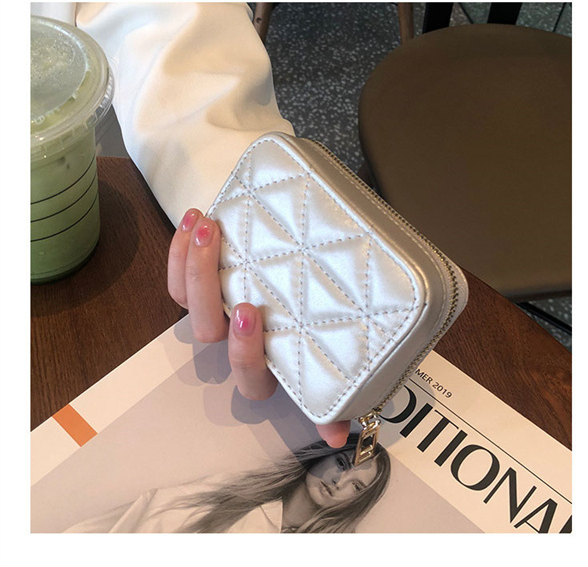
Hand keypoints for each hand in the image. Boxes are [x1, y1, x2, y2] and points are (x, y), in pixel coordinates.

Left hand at [167, 208, 350, 447]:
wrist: (306, 282)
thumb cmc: (320, 326)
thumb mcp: (329, 361)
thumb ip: (333, 397)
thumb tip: (342, 436)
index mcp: (265, 364)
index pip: (246, 373)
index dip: (242, 349)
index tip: (250, 312)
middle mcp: (235, 342)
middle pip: (206, 329)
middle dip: (206, 285)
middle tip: (217, 244)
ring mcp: (217, 312)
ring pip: (186, 299)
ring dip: (189, 259)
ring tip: (203, 222)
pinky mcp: (205, 287)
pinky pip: (178, 276)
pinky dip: (181, 249)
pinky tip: (195, 218)